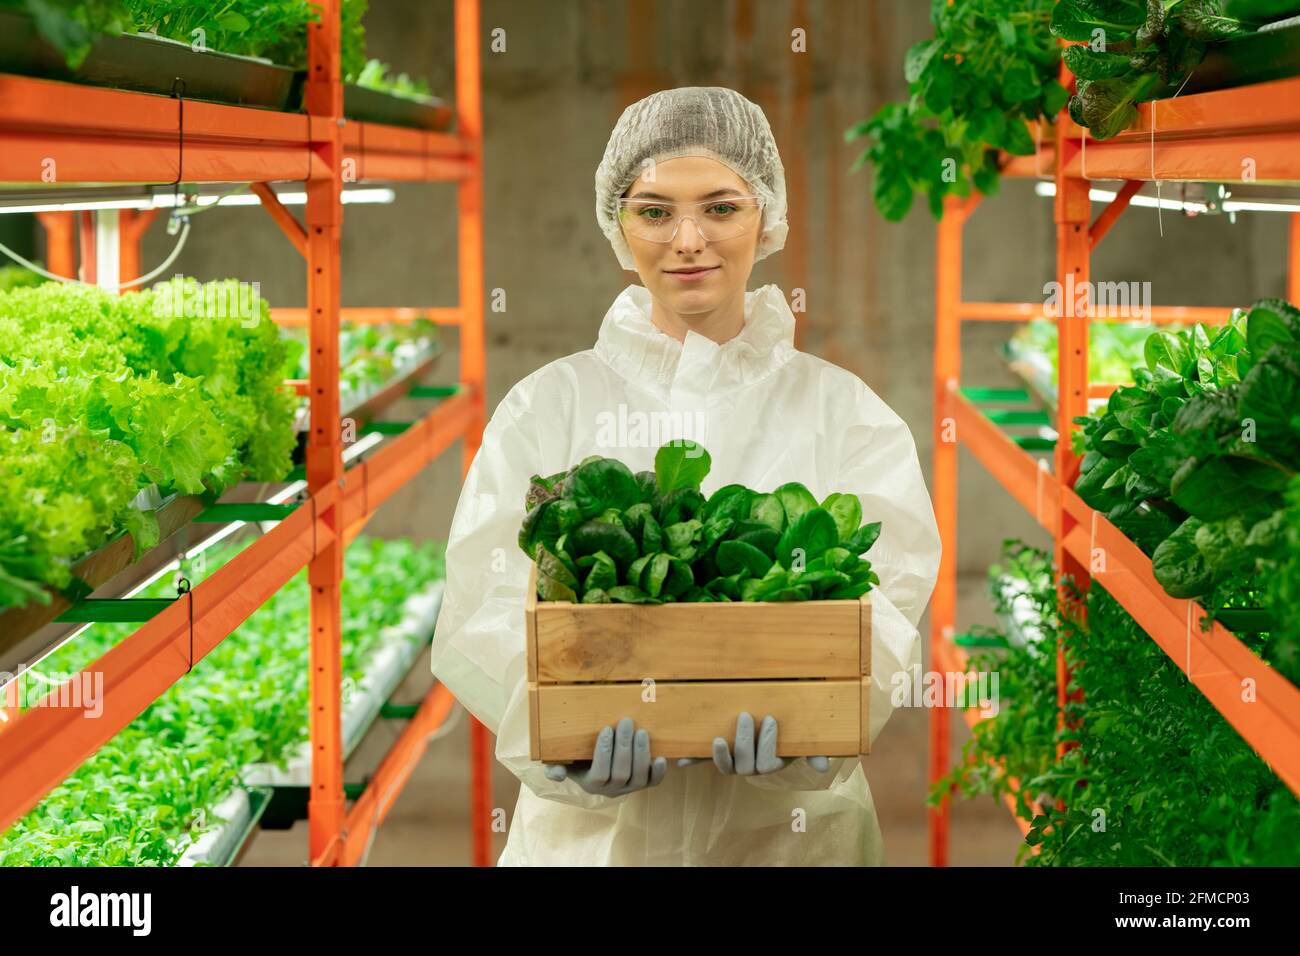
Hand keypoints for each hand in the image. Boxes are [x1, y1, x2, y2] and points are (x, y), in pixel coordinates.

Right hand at [543, 717, 666, 796]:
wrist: (596, 767)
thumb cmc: (578, 760)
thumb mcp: (563, 763)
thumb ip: (555, 768)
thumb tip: (556, 773)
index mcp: (592, 784)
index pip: (599, 773)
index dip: (604, 752)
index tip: (606, 729)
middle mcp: (612, 790)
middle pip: (621, 773)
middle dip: (624, 747)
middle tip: (626, 722)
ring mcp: (629, 788)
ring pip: (638, 777)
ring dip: (641, 754)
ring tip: (641, 732)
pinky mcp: (644, 784)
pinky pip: (653, 782)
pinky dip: (658, 772)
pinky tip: (661, 758)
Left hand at [676, 713, 829, 773]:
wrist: (771, 708)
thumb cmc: (789, 719)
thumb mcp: (802, 730)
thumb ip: (813, 748)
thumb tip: (823, 767)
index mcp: (772, 760)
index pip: (768, 763)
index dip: (768, 744)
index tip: (771, 718)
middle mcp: (752, 765)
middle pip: (746, 766)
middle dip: (746, 741)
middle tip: (747, 715)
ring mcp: (734, 759)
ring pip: (726, 767)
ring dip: (720, 756)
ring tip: (718, 739)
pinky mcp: (718, 751)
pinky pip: (703, 760)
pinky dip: (693, 760)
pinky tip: (682, 761)